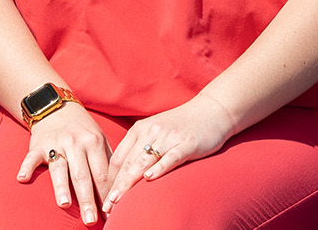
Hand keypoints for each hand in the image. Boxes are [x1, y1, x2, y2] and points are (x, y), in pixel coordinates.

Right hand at [19, 102, 112, 224]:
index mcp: (94, 142)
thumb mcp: (99, 139)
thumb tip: (119, 188)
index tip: (110, 214)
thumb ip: (108, 161)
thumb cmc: (82, 129)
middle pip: (83, 176)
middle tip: (90, 220)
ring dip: (62, 187)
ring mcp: (56, 143)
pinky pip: (31, 158)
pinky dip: (26, 168)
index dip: (106, 195)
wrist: (57, 107)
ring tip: (65, 204)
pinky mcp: (37, 145)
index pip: (102, 174)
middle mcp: (76, 143)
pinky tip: (23, 179)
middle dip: (87, 200)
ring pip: (59, 169)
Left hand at [102, 94, 238, 213]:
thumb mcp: (155, 131)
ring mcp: (169, 137)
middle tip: (106, 207)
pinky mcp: (187, 143)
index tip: (105, 198)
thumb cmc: (182, 125)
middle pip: (128, 164)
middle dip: (116, 187)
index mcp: (140, 129)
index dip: (109, 180)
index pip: (119, 158)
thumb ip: (140, 148)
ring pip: (144, 162)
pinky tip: (149, 179)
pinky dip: (159, 168)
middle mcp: (151, 132)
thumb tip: (124, 174)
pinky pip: (170, 157)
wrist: (213, 109)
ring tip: (118, 201)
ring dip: (128, 184)